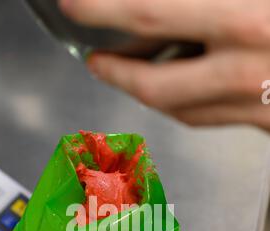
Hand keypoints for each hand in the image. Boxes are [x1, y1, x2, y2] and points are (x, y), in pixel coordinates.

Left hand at [59, 0, 269, 129]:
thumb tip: (156, 7)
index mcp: (244, 22)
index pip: (150, 15)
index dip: (102, 11)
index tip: (75, 7)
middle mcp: (245, 72)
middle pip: (154, 85)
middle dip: (116, 73)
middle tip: (96, 60)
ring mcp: (256, 106)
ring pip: (180, 110)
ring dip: (146, 91)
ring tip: (130, 72)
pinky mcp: (265, 123)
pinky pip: (209, 119)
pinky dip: (182, 104)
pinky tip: (176, 88)